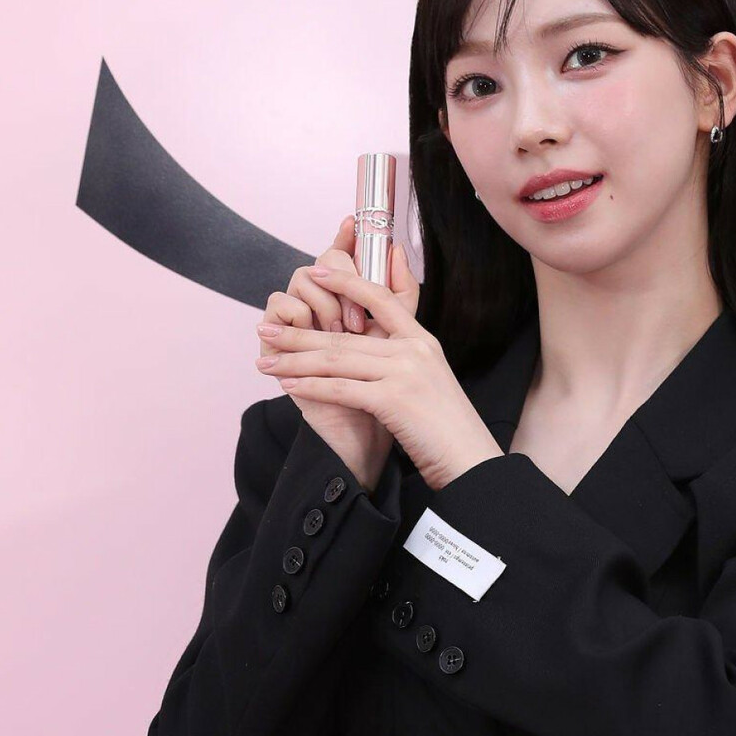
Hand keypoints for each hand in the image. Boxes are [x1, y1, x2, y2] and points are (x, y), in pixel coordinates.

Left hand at [254, 258, 503, 491]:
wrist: (471, 461)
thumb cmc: (450, 430)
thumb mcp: (433, 383)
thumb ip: (409, 361)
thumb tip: (382, 354)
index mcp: (423, 341)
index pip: (380, 298)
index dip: (346, 282)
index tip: (316, 273)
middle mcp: (414, 350)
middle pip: (345, 334)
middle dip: (300, 333)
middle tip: (267, 329)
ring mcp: (404, 372)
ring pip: (337, 359)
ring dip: (295, 360)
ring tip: (265, 360)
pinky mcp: (394, 399)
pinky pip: (341, 388)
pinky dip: (311, 386)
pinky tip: (288, 385)